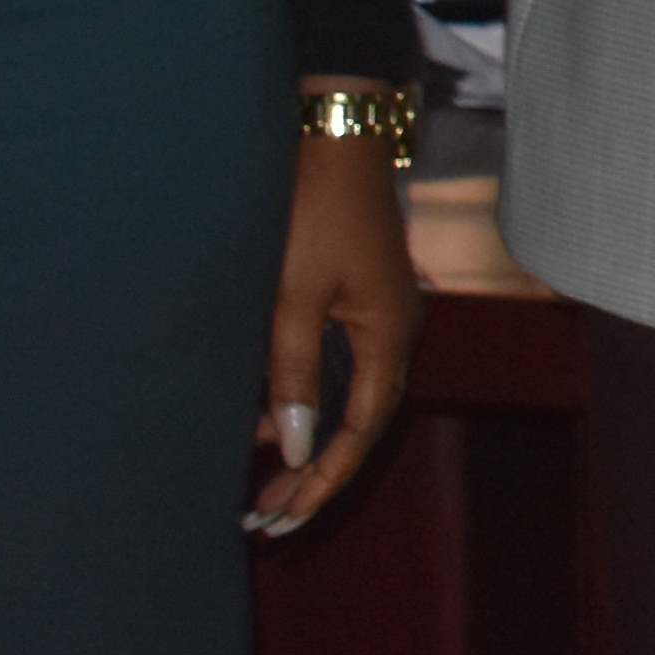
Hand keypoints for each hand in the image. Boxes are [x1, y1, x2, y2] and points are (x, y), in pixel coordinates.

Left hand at [245, 114, 425, 540]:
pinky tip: (268, 416)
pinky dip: (306, 401)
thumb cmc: (314, 210)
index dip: (324, 480)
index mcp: (390, 335)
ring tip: (260, 481)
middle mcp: (394, 331)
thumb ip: (294, 374)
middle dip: (316, 475)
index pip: (361, 429)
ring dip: (309, 441)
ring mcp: (377, 312)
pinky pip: (338, 369)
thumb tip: (298, 448)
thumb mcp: (294, 298)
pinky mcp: (356, 296)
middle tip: (267, 521)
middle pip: (360, 422)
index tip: (282, 518)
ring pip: (347, 398)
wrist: (332, 133)